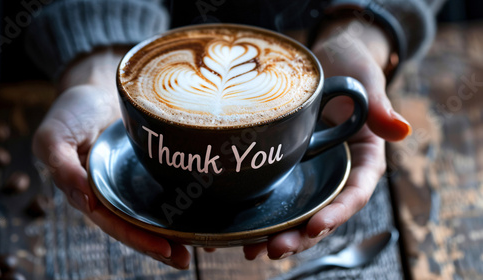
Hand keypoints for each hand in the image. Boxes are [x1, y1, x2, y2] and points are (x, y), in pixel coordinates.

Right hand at [32, 48, 190, 268]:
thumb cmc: (72, 112)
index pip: (116, 223)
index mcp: (93, 192)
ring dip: (178, 229)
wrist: (97, 86)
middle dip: (162, 245)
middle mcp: (117, 191)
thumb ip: (61, 166)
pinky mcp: (155, 164)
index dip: (138, 238)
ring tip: (204, 244)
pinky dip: (187, 201)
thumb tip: (84, 201)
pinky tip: (208, 210)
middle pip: (141, 224)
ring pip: (158, 211)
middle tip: (186, 259)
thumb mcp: (54, 137)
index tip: (165, 249)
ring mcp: (137, 178)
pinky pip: (170, 185)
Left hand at [243, 19, 410, 259]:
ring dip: (278, 232)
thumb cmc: (353, 65)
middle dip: (300, 235)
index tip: (315, 227)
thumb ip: (380, 107)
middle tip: (274, 250)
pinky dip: (262, 212)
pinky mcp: (289, 164)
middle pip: (322, 211)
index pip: (354, 193)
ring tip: (253, 250)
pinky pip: (277, 192)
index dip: (336, 214)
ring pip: (298, 210)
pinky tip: (240, 227)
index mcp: (363, 158)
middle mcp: (336, 171)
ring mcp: (312, 170)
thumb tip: (402, 131)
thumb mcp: (367, 82)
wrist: (328, 58)